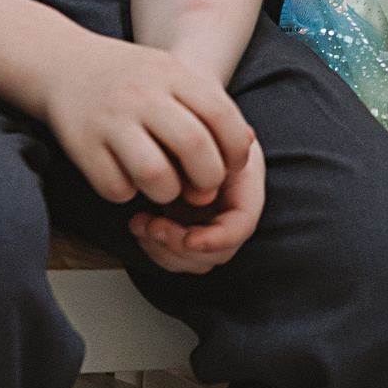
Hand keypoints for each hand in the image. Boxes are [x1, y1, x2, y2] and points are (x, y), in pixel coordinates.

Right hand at [41, 34, 258, 262]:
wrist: (62, 63)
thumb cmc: (130, 76)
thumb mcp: (171, 73)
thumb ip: (207, 104)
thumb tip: (247, 144)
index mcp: (171, 74)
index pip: (221, 114)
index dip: (235, 148)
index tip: (232, 166)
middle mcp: (143, 95)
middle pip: (193, 146)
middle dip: (208, 178)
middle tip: (203, 189)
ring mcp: (110, 120)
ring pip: (155, 174)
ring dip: (168, 193)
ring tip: (166, 189)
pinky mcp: (82, 145)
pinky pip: (115, 187)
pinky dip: (128, 194)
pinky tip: (129, 182)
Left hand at [131, 133, 265, 273]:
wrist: (180, 130)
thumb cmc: (203, 129)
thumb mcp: (215, 127)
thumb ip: (223, 139)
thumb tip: (247, 137)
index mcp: (246, 189)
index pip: (241, 227)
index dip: (217, 238)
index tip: (190, 238)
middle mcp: (229, 214)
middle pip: (215, 253)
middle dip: (180, 246)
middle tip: (153, 226)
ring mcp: (206, 226)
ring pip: (192, 261)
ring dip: (162, 249)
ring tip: (141, 223)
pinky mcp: (184, 231)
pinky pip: (172, 254)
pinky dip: (154, 246)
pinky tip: (140, 224)